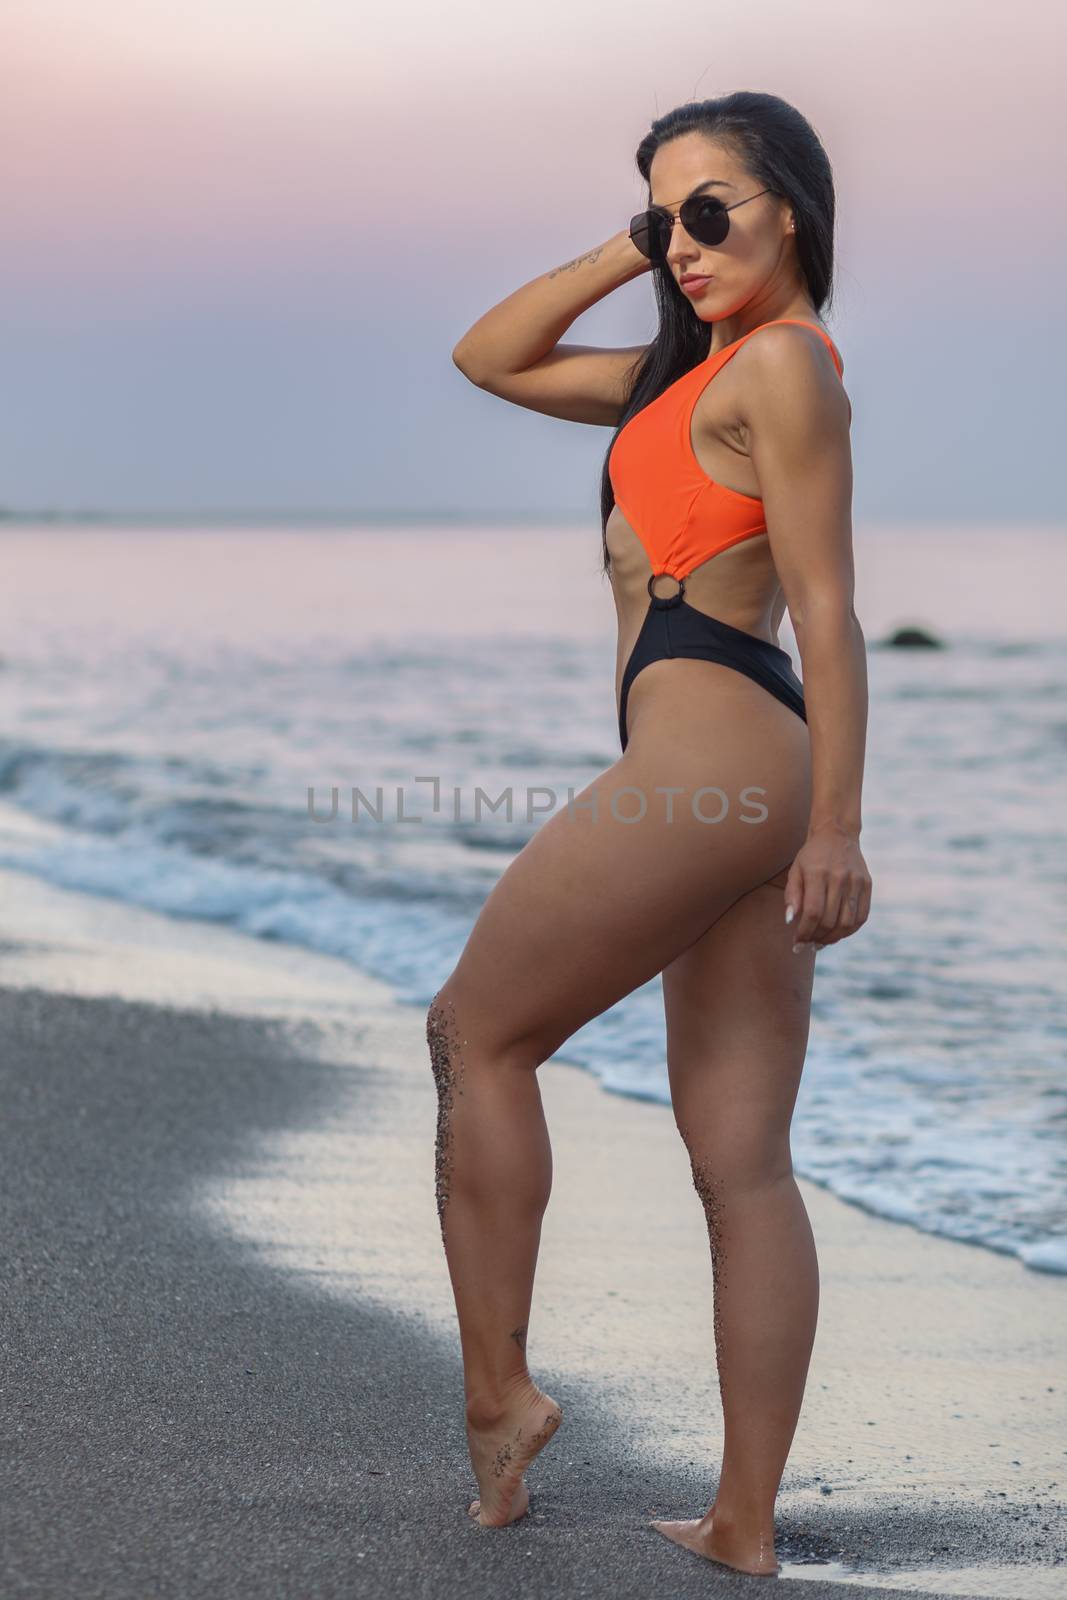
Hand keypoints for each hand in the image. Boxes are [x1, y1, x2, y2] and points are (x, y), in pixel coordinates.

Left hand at [783, 824, 870, 951]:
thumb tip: (790, 921)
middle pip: (829, 920)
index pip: (812, 912)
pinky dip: (849, 931)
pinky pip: (861, 917)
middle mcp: (839, 877)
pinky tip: (837, 934)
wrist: (837, 834)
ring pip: (846, 923)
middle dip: (816, 937)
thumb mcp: (795, 870)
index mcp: (818, 873)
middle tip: (808, 944)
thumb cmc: (811, 856)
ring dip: (832, 938)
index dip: (804, 932)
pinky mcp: (867, 885)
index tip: (797, 942)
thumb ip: (792, 895)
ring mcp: (856, 882)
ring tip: (820, 942)